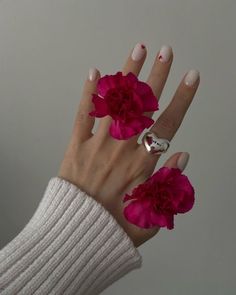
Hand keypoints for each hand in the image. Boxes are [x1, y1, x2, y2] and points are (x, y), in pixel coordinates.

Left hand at [58, 43, 199, 247]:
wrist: (76, 234)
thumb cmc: (115, 228)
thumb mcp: (152, 215)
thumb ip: (170, 184)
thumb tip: (183, 155)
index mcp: (142, 165)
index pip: (168, 125)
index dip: (182, 99)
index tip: (191, 78)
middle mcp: (122, 149)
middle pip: (144, 106)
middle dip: (157, 76)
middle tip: (165, 52)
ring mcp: (97, 145)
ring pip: (116, 104)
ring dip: (127, 76)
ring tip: (136, 51)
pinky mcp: (76, 146)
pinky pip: (83, 116)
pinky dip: (89, 94)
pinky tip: (95, 74)